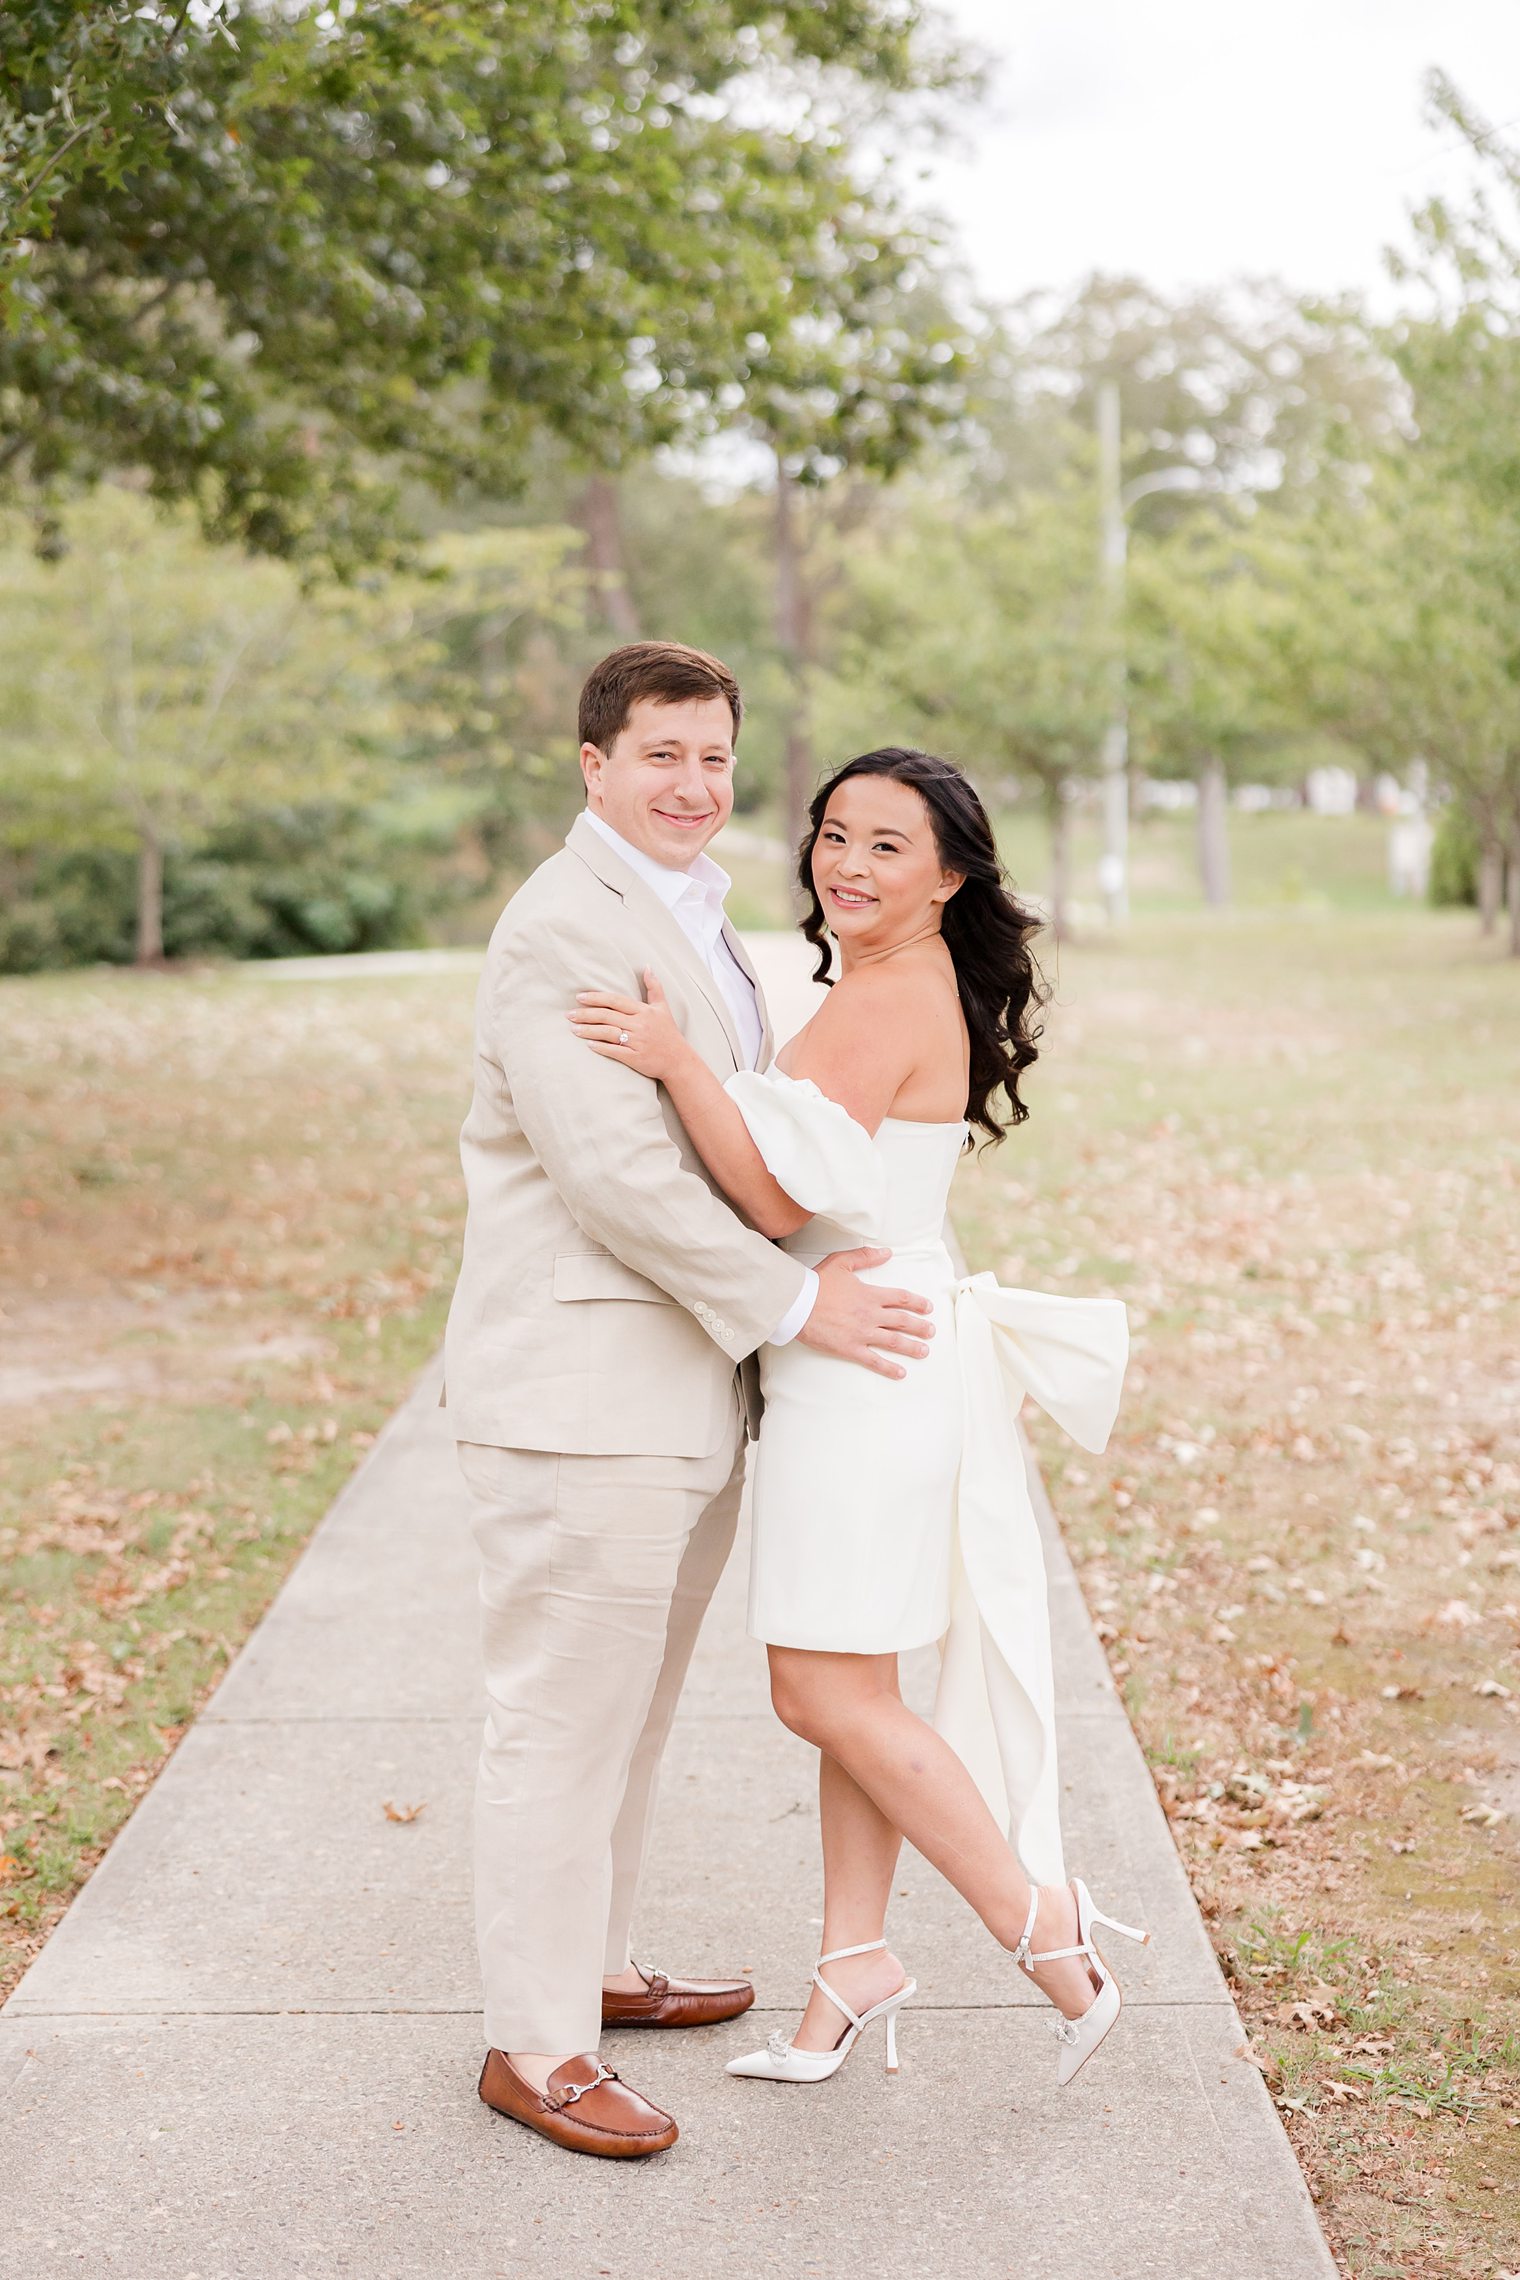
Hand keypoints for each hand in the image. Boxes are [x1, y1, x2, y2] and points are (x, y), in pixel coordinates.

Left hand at [568, 969, 689, 1081]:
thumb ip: (654, 987)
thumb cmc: (669, 1033)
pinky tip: (588, 1045)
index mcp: (644, 1011)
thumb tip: (647, 967)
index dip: (597, 998)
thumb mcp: (663, 1008)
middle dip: (586, 1014)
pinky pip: (615, 1051)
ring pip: (608, 1033)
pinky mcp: (635, 1058)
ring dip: (589, 1031)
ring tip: (573, 1029)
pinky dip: (601, 1048)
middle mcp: (640, 1025)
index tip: (580, 997)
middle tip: (569, 1014)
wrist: (679, 1061)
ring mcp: (637, 1042)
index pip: (616, 1001)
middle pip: (608, 1016)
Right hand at [797, 1247, 934, 1379]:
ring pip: (894, 1341)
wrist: (797, 1305)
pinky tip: (900, 1373)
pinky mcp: (850, 1348)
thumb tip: (887, 1253)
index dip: (917, 1303)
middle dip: (920, 1326)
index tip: (928, 1308)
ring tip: (924, 1351)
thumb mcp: (841, 1262)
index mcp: (870, 1295)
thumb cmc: (816, 1283)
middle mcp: (870, 1315)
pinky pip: (874, 1360)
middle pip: (903, 1321)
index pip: (901, 1299)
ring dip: (912, 1347)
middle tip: (931, 1331)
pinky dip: (889, 1368)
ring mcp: (862, 1333)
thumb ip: (865, 1257)